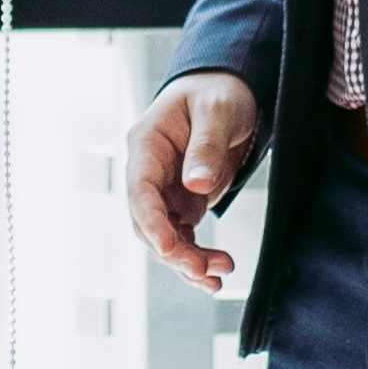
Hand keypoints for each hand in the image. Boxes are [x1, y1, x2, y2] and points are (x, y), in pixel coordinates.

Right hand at [128, 70, 260, 290]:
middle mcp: (149, 172)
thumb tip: (196, 185)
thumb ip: (206, 146)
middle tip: (203, 269)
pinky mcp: (183, 204)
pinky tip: (215, 273)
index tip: (169, 247)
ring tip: (217, 276)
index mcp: (147, 144)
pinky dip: (197, 258)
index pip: (139, 190)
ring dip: (187, 261)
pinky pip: (183, 239)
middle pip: (147, 223)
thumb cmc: (217, 93)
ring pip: (164, 238)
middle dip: (173, 251)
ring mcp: (164, 191)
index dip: (151, 222)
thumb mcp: (217, 111)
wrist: (228, 92)